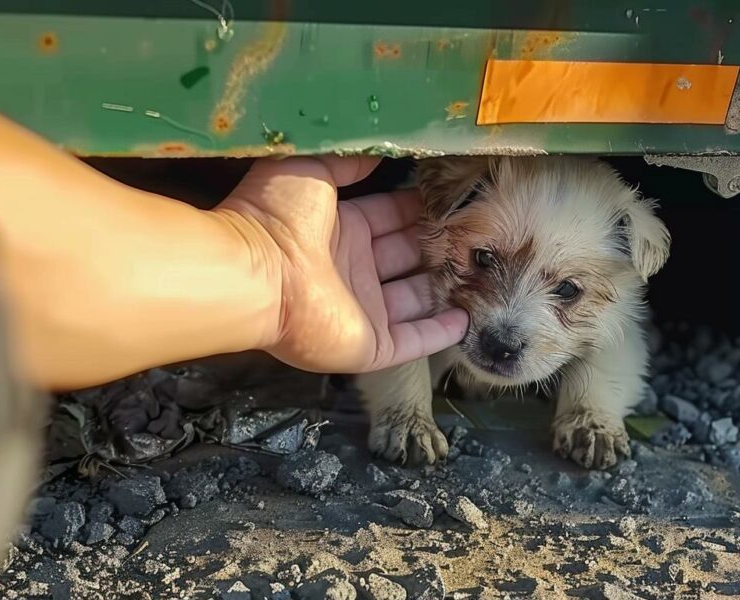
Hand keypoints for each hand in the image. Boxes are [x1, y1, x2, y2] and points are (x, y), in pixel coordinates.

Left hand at [216, 156, 467, 373]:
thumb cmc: (275, 216)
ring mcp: (362, 311)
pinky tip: (468, 319)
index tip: (456, 198)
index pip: (391, 217)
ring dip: (446, 288)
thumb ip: (347, 161)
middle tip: (482, 233)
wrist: (251, 276)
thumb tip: (379, 148)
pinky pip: (413, 340)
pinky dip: (440, 332)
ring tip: (488, 274)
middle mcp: (353, 270)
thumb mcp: (311, 169)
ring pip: (415, 299)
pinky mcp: (369, 345)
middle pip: (407, 257)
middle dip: (440, 246)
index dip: (419, 209)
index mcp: (341, 230)